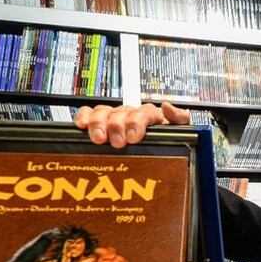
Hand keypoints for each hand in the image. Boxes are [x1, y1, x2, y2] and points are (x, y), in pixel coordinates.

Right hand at [75, 101, 190, 147]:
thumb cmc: (162, 142)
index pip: (142, 113)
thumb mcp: (177, 132)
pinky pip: (88, 113)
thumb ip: (179, 119)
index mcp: (148, 116)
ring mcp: (113, 117)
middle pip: (119, 113)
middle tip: (118, 142)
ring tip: (99, 138)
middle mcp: (130, 114)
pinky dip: (83, 116)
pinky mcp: (99, 122)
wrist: (152, 155)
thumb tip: (167, 107)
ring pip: (102, 112)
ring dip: (99, 124)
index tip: (134, 137)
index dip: (136, 123)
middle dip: (117, 127)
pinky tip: (81, 124)